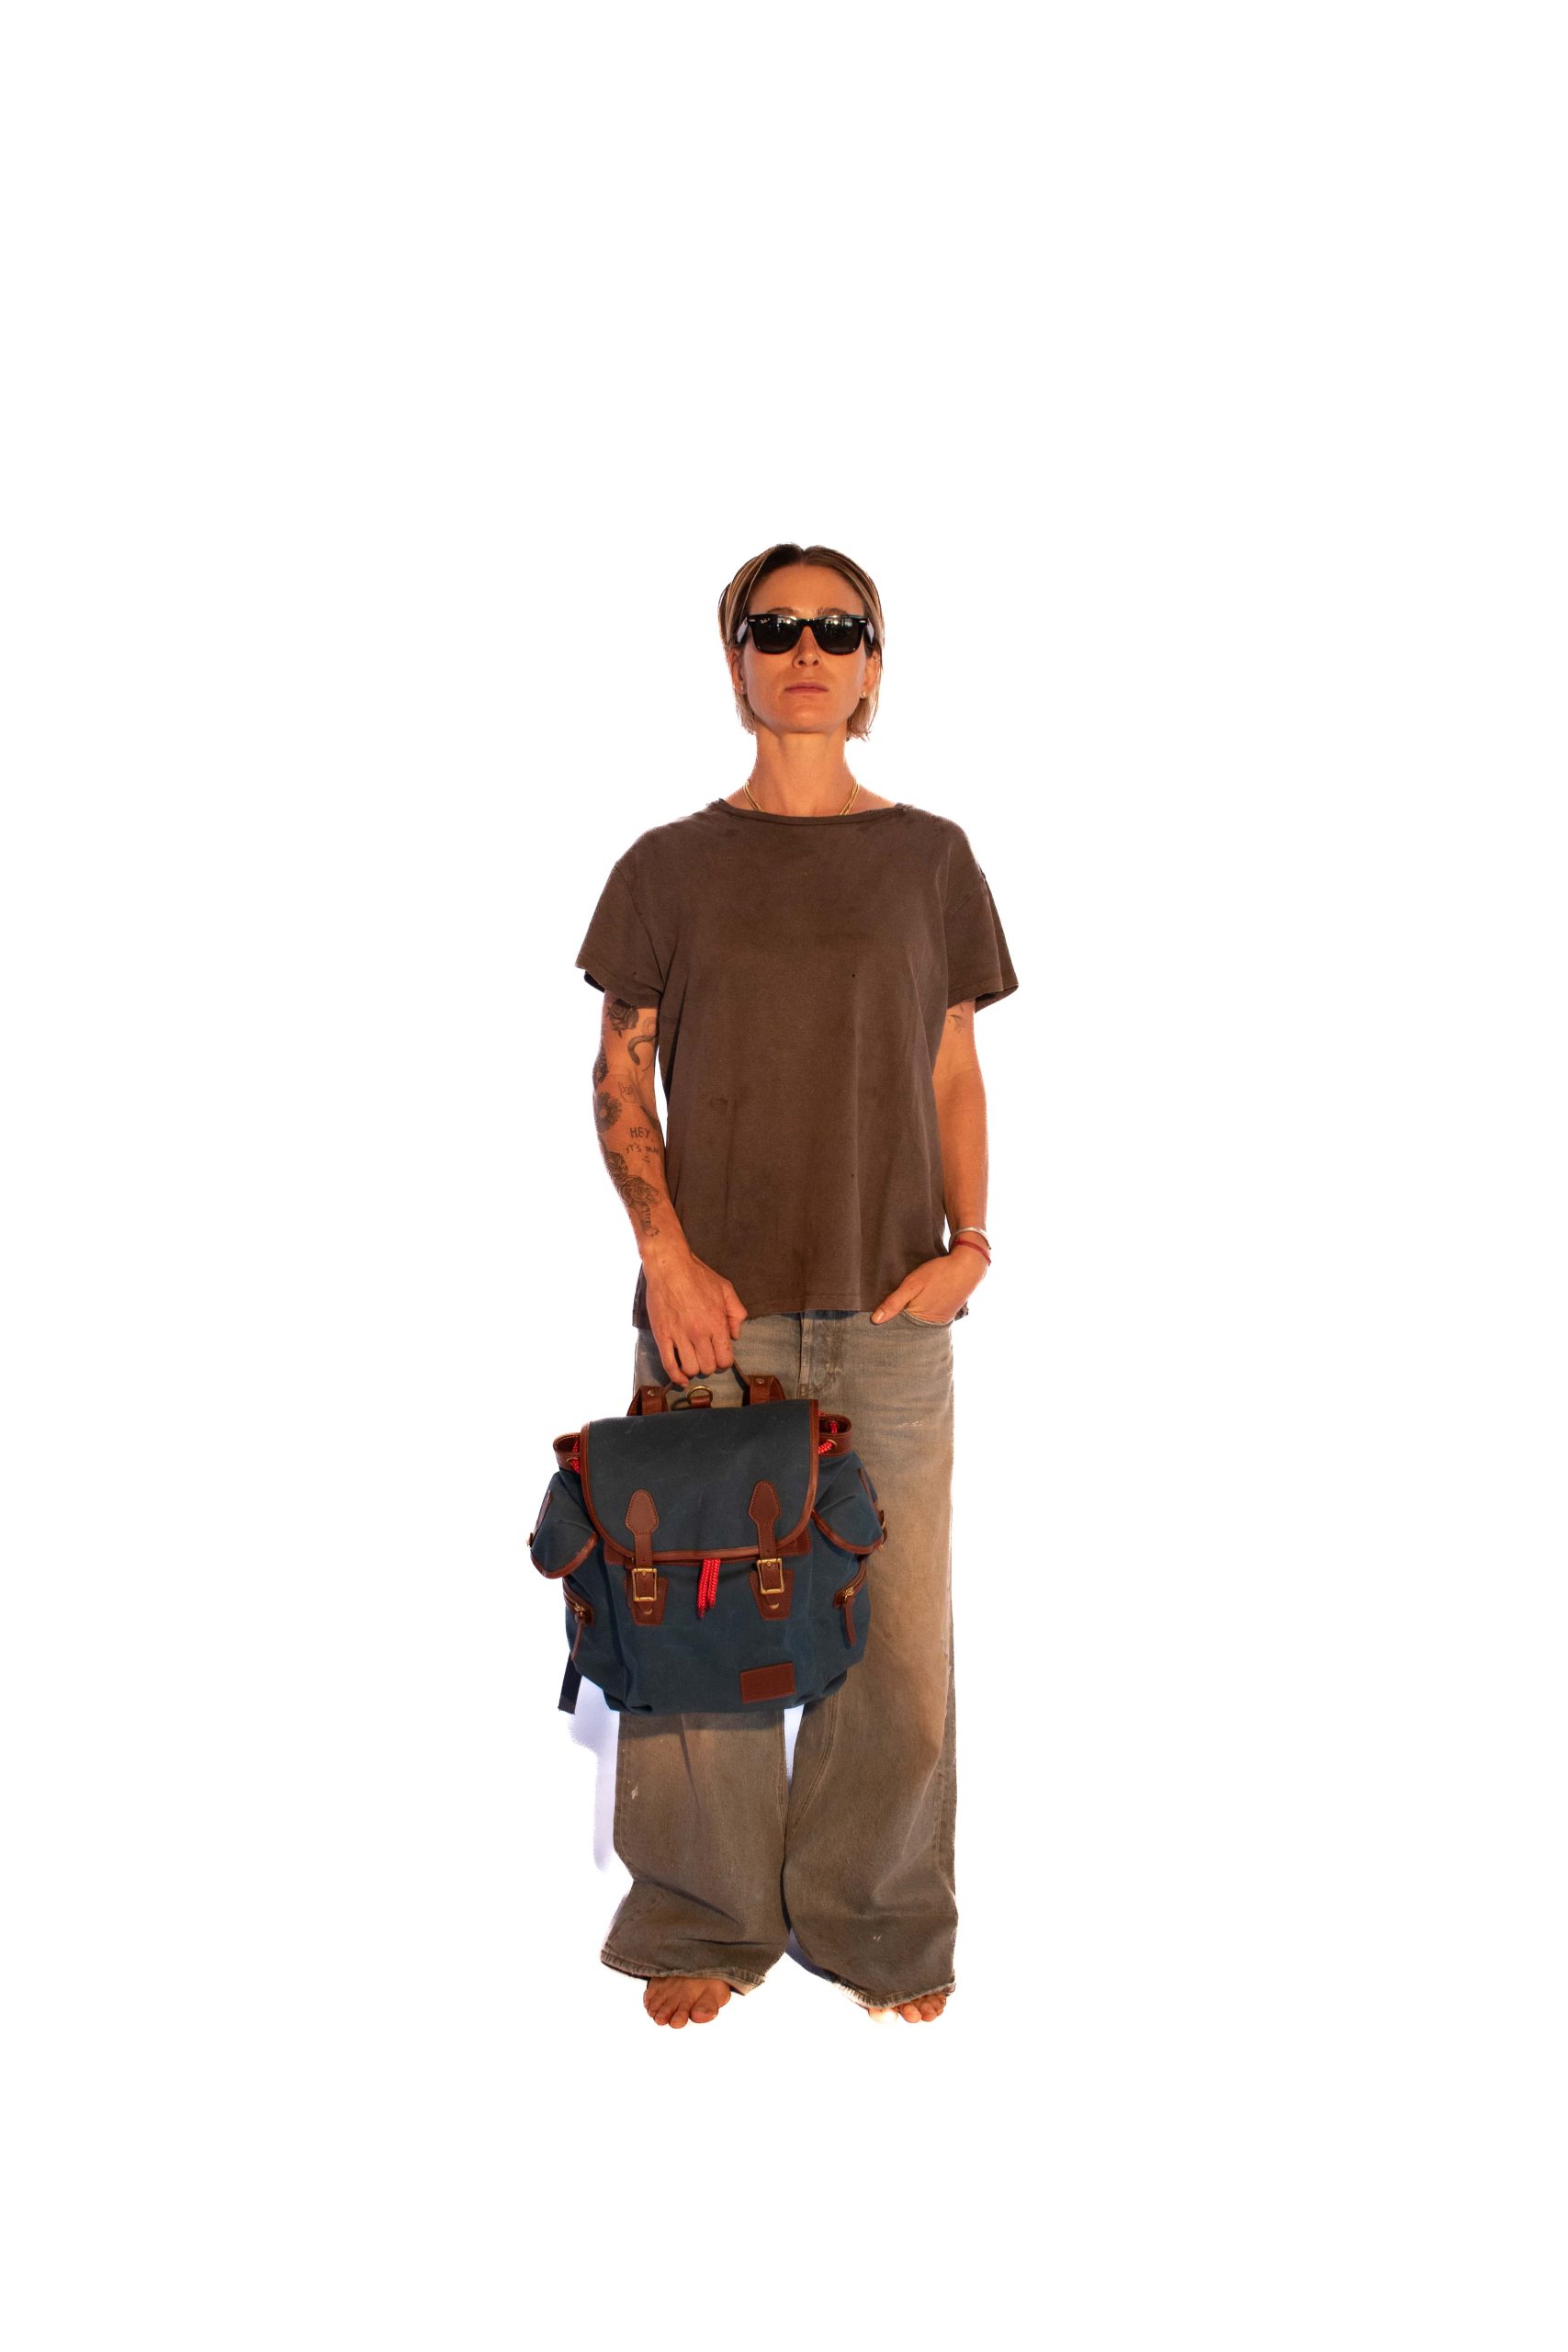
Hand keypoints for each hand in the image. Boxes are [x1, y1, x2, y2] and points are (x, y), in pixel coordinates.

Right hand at [643, 1246, 748, 1384]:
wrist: (669, 1267)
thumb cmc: (698, 1275)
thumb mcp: (726, 1289)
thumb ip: (737, 1313)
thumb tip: (736, 1335)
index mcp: (717, 1324)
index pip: (725, 1359)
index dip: (724, 1361)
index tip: (720, 1357)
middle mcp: (699, 1333)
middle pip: (708, 1367)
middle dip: (709, 1365)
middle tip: (706, 1356)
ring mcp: (679, 1336)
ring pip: (690, 1369)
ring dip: (693, 1369)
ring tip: (693, 1360)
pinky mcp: (662, 1336)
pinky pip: (669, 1364)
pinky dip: (675, 1376)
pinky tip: (681, 1377)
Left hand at [870, 1251, 985, 1325]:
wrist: (968, 1267)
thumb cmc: (939, 1273)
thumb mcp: (913, 1284)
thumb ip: (894, 1302)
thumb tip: (874, 1320)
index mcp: (919, 1321)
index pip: (896, 1330)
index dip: (883, 1326)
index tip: (869, 1325)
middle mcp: (929, 1326)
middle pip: (905, 1330)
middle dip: (893, 1326)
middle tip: (876, 1322)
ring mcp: (937, 1322)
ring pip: (915, 1325)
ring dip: (905, 1321)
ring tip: (890, 1317)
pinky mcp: (943, 1316)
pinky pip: (925, 1320)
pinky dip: (916, 1317)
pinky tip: (909, 1311)